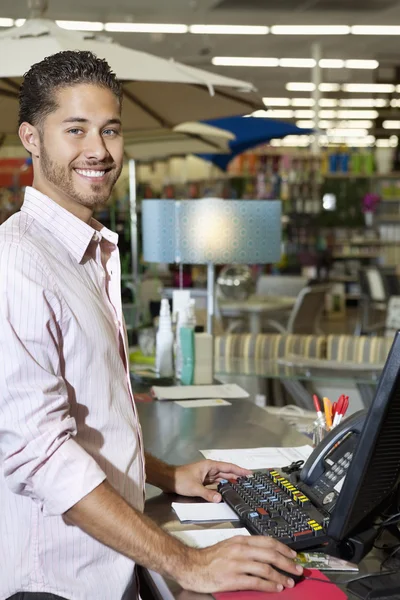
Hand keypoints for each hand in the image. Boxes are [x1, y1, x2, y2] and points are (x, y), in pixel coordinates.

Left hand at [173, 460, 250, 502]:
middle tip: (248, 481)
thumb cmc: (180, 480)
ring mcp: (206, 475)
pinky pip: (216, 482)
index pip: (228, 467)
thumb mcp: (195, 488)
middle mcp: (209, 469)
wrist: (168, 480)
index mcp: (209, 466)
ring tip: (241, 485)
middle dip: (237, 475)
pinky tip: (227, 489)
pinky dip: (222, 485)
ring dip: (230, 481)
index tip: (249, 473)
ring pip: (221, 477)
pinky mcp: (203, 481)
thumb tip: (220, 498)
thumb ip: (208, 494)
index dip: (239, 470)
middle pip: (226, 472)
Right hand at [177, 535, 302, 592]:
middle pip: (270, 554)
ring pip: (266, 568)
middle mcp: (240, 549)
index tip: (293, 554)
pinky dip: (269, 585)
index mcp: (241, 540)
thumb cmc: (210, 557)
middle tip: (298, 569)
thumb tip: (265, 553)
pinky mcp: (233, 578)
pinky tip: (276, 588)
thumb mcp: (230, 545)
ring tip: (289, 582)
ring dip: (281, 576)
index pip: (268, 541)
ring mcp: (237, 564)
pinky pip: (256, 582)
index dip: (284, 548)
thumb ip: (246, 547)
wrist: (192, 565)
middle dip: (287, 562)